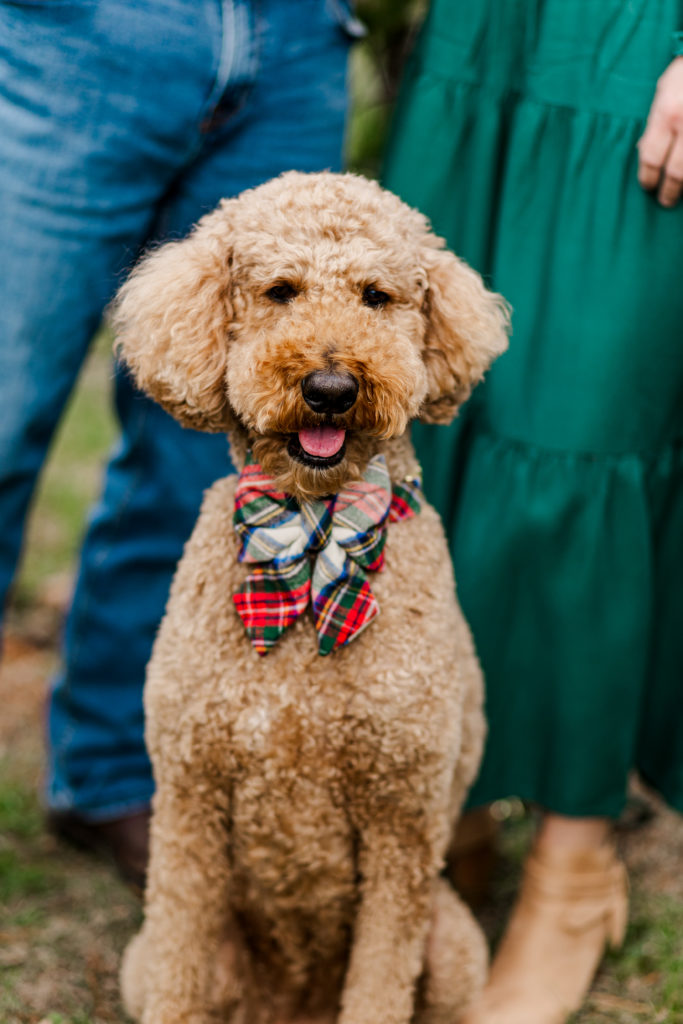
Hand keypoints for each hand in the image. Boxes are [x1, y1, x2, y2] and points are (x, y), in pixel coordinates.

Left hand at [638, 56, 682, 206]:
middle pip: (676, 172)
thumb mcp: (664, 91)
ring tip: (681, 192)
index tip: (647, 186)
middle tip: (665, 200)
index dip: (647, 178)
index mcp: (666, 114)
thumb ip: (655, 123)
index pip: (650, 159)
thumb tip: (645, 152)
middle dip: (669, 191)